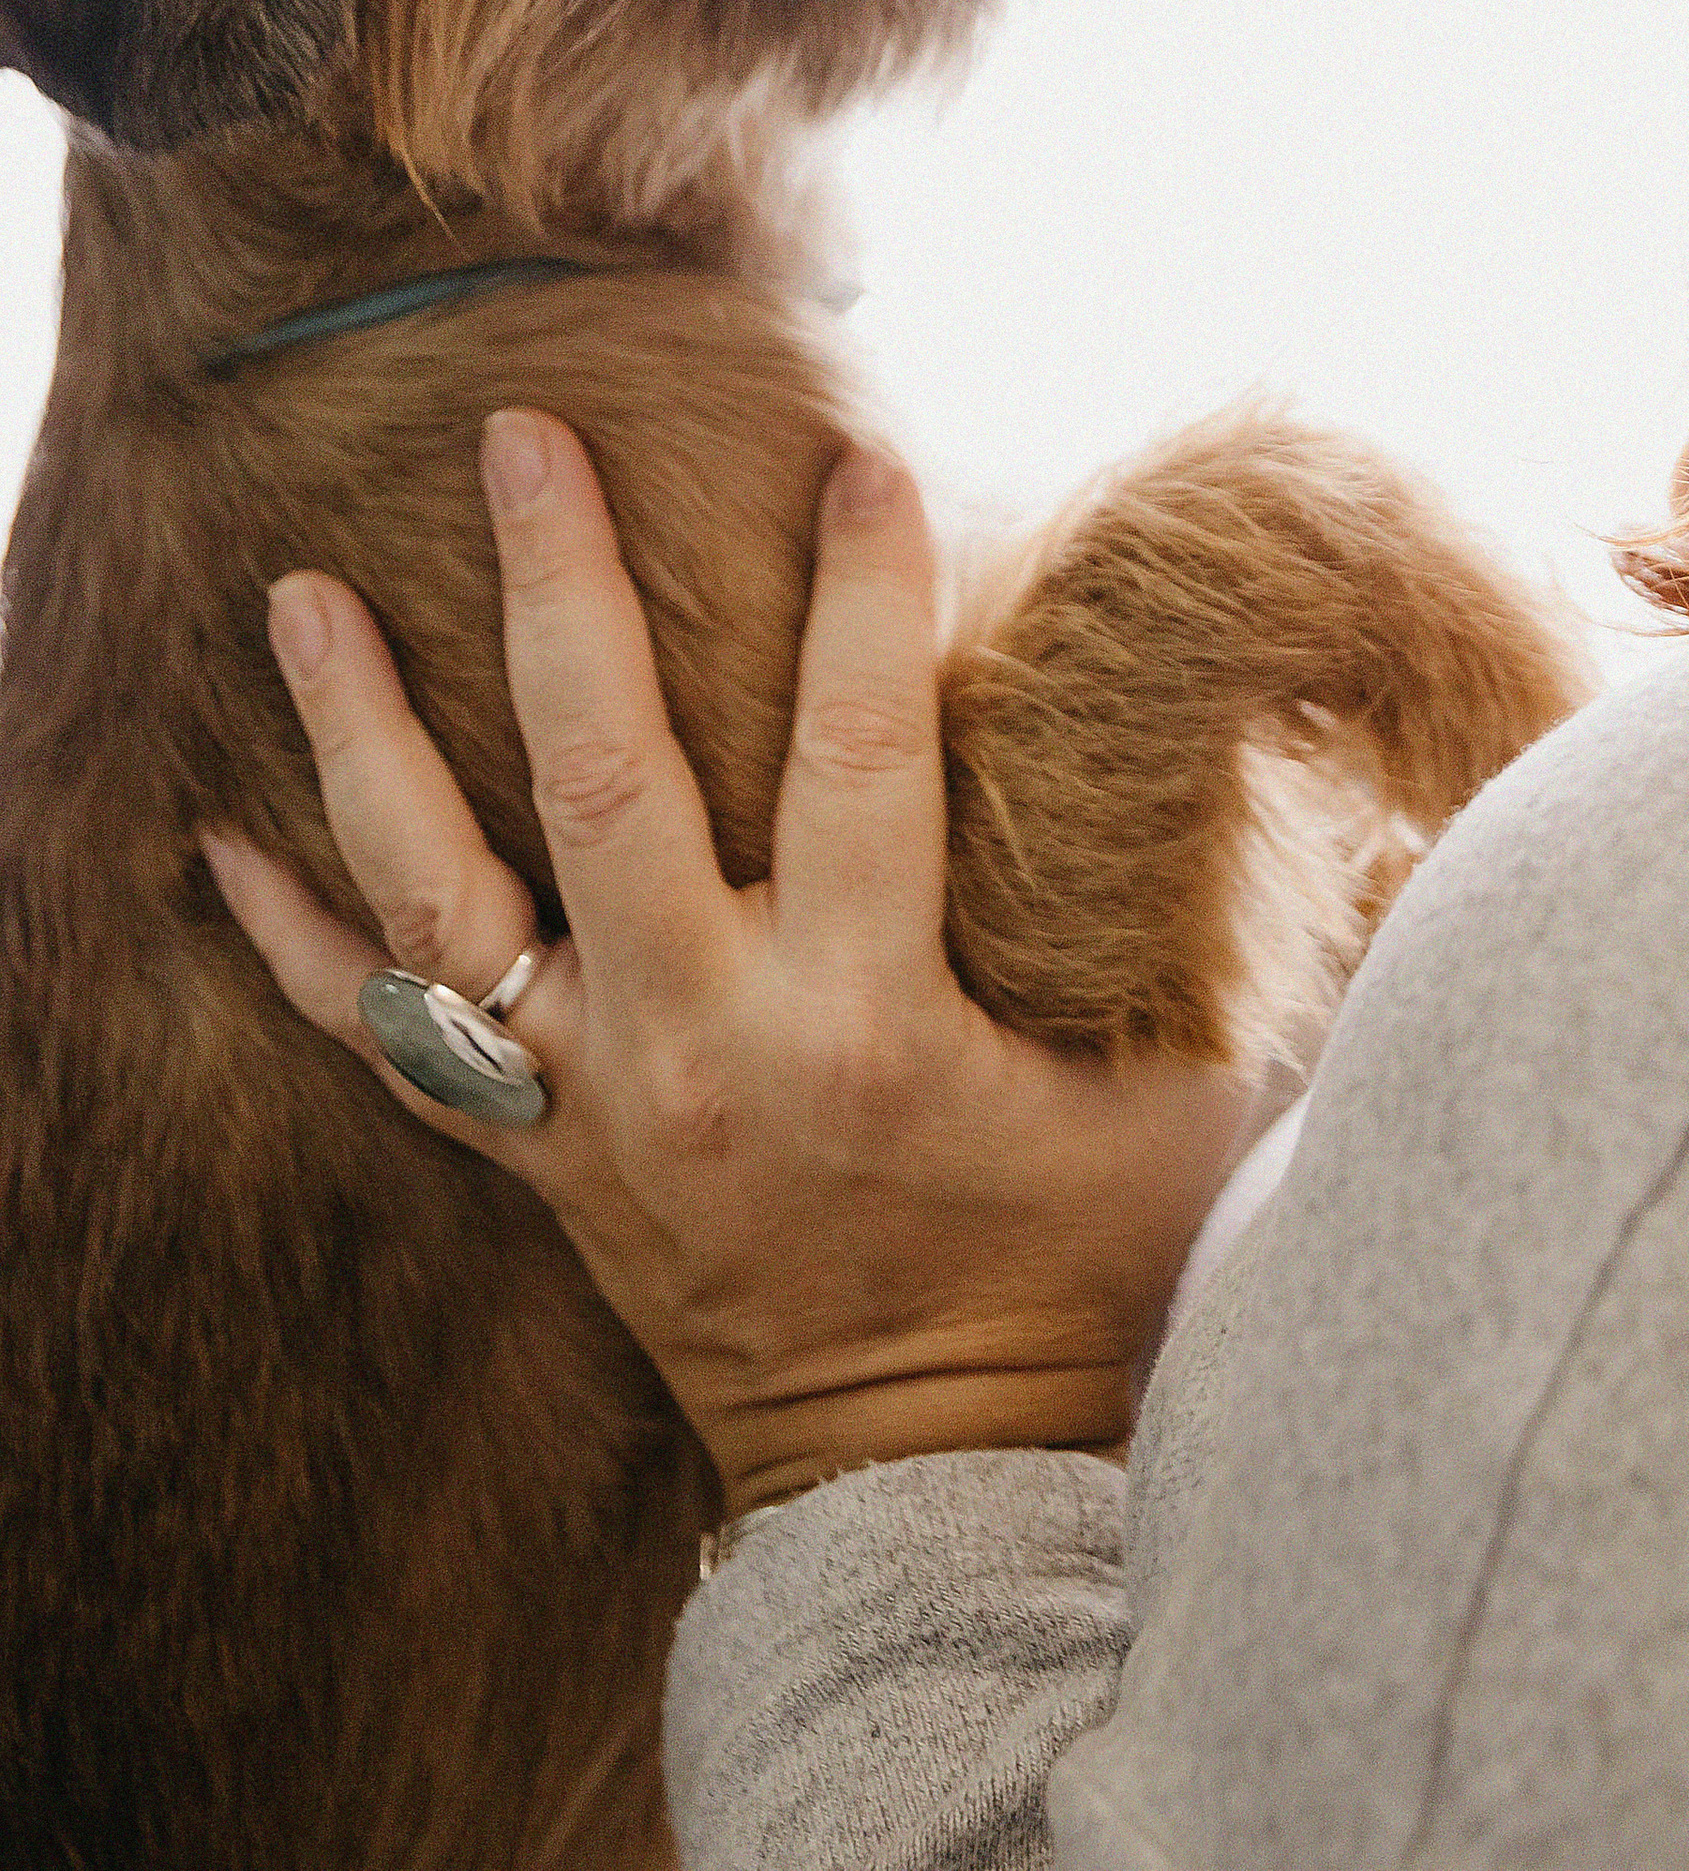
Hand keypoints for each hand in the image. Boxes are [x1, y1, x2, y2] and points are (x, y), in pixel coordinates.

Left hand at [203, 413, 1267, 1514]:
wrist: (935, 1491)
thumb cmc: (1082, 1278)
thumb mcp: (1178, 1089)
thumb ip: (1189, 911)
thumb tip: (1227, 730)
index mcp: (873, 1029)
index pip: (868, 759)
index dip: (867, 599)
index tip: (855, 459)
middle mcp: (709, 1051)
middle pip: (607, 784)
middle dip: (557, 594)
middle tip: (519, 440)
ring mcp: (601, 1108)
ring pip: (440, 902)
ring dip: (364, 740)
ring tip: (300, 594)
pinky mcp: (544, 1160)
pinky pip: (385, 1049)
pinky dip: (295, 948)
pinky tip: (218, 847)